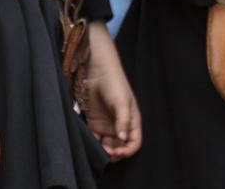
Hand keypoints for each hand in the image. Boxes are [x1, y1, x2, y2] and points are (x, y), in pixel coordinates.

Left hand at [82, 23, 140, 159]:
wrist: (98, 72)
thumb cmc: (115, 84)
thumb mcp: (122, 102)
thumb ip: (123, 121)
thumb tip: (123, 139)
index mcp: (132, 121)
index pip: (134, 142)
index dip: (128, 150)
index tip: (118, 152)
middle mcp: (120, 125)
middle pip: (120, 146)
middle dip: (115, 153)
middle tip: (106, 152)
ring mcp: (107, 125)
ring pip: (107, 145)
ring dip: (103, 151)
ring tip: (97, 149)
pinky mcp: (95, 123)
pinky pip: (94, 139)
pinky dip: (92, 144)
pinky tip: (89, 143)